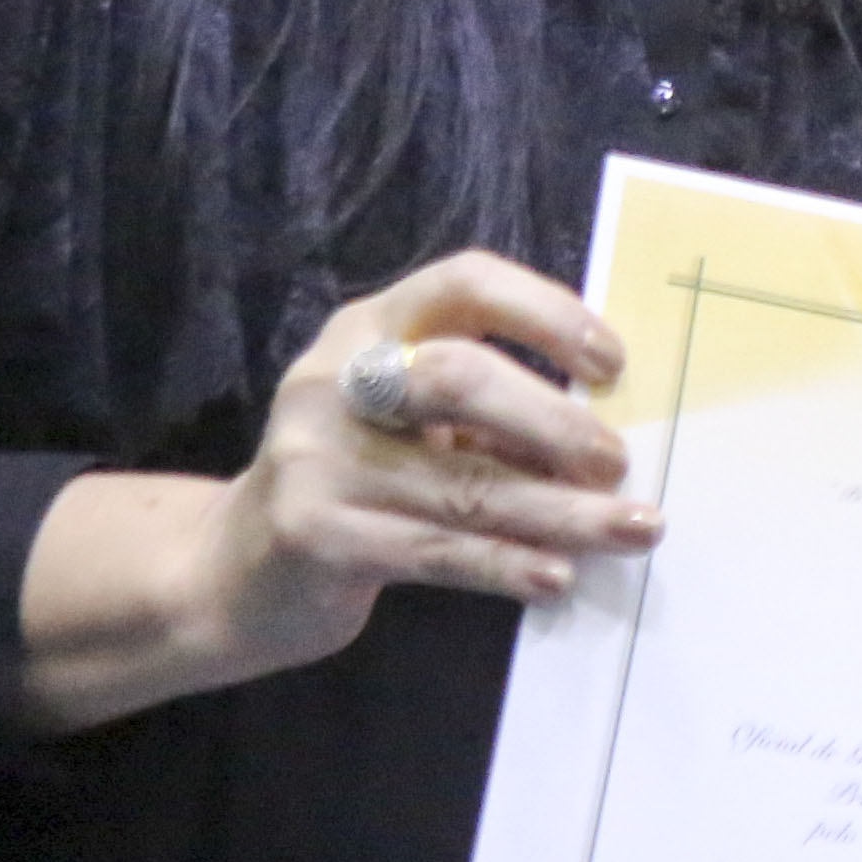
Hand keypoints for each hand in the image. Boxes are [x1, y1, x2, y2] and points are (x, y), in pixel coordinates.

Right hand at [17, 251, 656, 723]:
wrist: (230, 573)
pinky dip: (507, 564)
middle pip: (461, 376)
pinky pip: (436, 550)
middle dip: (553, 420)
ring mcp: (318, 458)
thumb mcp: (402, 422)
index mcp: (367, 328)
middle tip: (618, 462)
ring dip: (559, 511)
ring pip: (462, 482)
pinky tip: (556, 578)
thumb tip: (608, 432)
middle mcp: (335, 378)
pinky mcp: (317, 534)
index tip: (612, 363)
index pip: (463, 284)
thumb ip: (482, 410)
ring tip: (631, 529)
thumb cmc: (352, 483)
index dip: (545, 311)